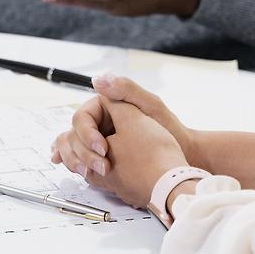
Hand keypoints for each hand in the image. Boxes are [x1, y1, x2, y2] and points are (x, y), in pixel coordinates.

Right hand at [52, 94, 186, 207]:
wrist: (181, 155)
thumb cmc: (171, 130)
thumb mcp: (151, 106)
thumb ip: (126, 90)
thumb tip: (98, 79)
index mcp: (107, 105)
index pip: (82, 117)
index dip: (86, 133)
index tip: (102, 148)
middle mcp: (100, 121)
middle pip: (74, 134)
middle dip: (82, 151)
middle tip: (100, 166)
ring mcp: (99, 137)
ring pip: (73, 146)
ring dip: (75, 159)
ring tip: (86, 173)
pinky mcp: (101, 154)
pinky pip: (81, 157)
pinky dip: (76, 163)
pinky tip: (80, 172)